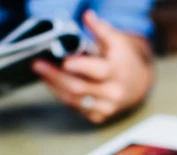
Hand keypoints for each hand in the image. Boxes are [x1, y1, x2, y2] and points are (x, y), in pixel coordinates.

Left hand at [32, 10, 152, 123]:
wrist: (138, 84)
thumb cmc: (123, 59)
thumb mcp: (117, 41)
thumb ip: (101, 30)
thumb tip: (88, 16)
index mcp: (118, 71)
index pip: (99, 71)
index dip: (81, 67)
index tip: (65, 62)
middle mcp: (114, 92)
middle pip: (80, 87)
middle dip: (56, 76)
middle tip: (39, 65)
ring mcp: (107, 107)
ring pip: (74, 100)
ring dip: (55, 86)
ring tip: (42, 72)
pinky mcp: (100, 116)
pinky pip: (76, 108)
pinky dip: (62, 96)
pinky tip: (53, 84)